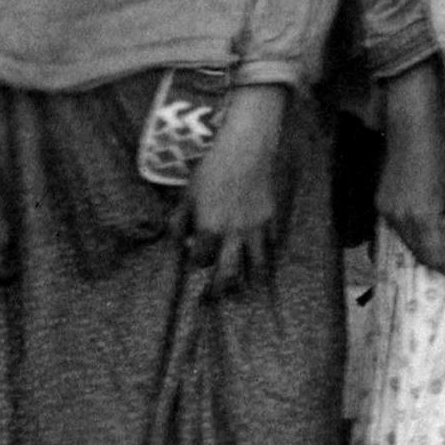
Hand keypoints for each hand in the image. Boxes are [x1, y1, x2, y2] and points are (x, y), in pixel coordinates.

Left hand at [179, 88, 290, 293]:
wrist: (246, 147)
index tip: (194, 262)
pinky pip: (270, 243)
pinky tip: (262, 257)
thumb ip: (179, 218)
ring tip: (245, 288)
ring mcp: (254, 227)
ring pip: (256, 264)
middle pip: (229, 273)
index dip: (195, 263)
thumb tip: (175, 240)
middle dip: (221, 289)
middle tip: (216, 297)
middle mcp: (233, 233)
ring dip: (249, 279)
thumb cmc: (211, 167)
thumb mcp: (188, 191)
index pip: (200, 258)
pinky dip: (266, 253)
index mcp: (209, 227)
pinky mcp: (270, 217)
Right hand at [375, 67, 444, 276]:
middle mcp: (399, 217)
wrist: (412, 124)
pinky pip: (397, 227)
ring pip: (405, 242)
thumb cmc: (441, 152)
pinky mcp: (380, 201)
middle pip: (417, 253)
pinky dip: (411, 232)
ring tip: (440, 244)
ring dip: (422, 247)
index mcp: (420, 215)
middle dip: (434, 259)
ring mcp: (386, 210)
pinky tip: (423, 227)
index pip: (432, 255)